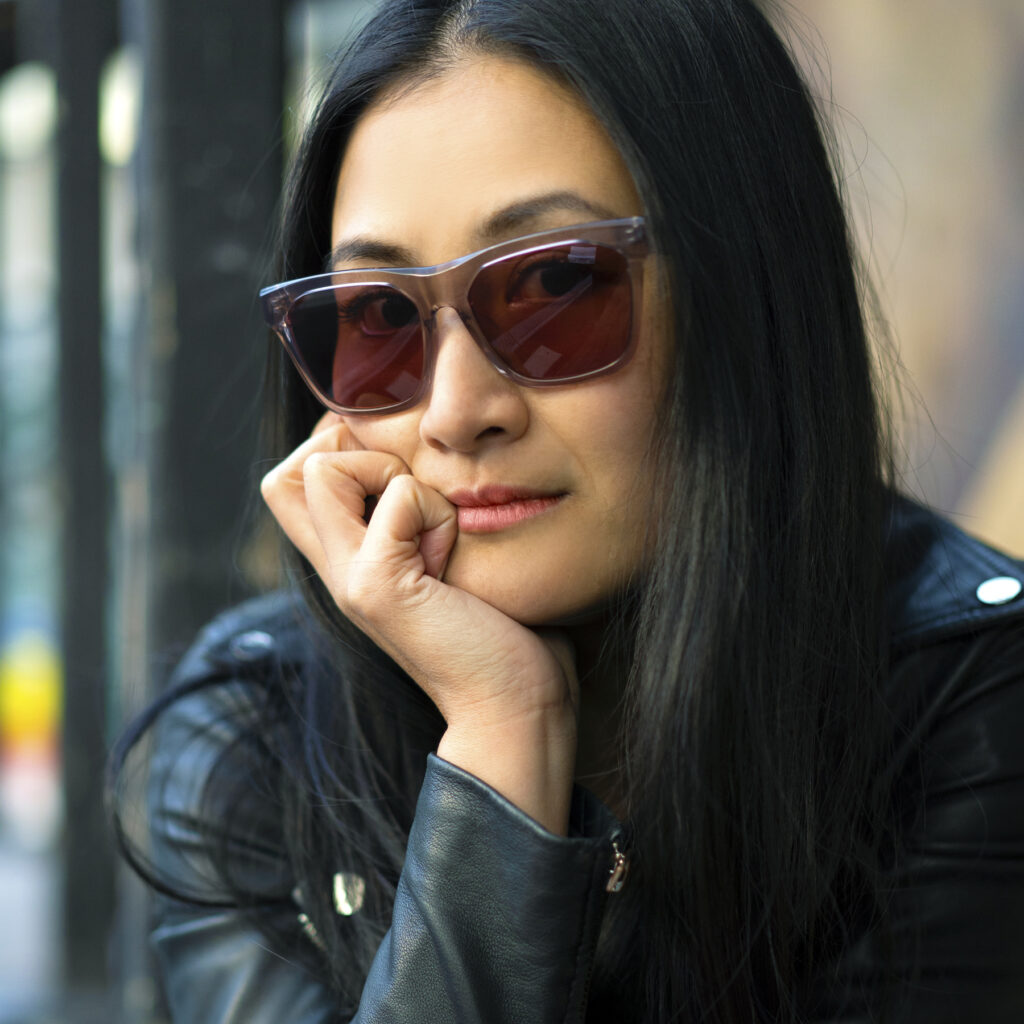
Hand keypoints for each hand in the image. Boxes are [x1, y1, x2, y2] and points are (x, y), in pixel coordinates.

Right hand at [261, 413, 578, 832]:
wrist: (513, 706)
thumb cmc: (499, 632)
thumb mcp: (444, 562)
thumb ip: (418, 522)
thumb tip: (430, 462)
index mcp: (347, 563)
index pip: (293, 480)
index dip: (340, 451)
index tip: (402, 480)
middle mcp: (335, 570)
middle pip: (284, 475)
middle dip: (349, 451)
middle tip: (407, 492)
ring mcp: (349, 580)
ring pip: (324, 468)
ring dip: (392, 474)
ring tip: (433, 527)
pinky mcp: (378, 587)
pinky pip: (397, 497)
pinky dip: (434, 509)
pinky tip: (451, 556)